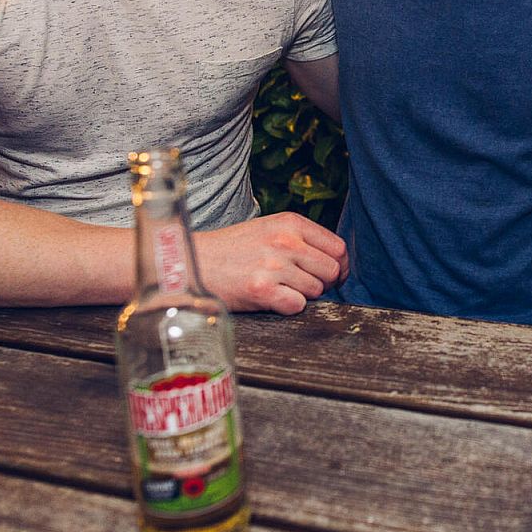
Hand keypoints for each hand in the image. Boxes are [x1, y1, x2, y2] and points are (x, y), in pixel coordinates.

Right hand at [197, 213, 347, 314]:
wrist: (192, 263)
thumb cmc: (231, 249)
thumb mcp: (268, 228)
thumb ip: (300, 239)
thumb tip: (335, 261)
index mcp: (290, 223)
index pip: (338, 248)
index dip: (339, 266)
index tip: (333, 276)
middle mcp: (285, 241)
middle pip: (332, 270)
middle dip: (324, 283)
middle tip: (305, 286)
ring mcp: (274, 266)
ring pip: (315, 291)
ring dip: (302, 295)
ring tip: (279, 288)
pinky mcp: (261, 290)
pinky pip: (296, 306)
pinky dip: (288, 307)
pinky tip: (271, 299)